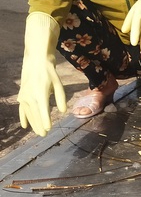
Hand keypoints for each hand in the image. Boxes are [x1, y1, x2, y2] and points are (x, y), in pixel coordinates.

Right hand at [17, 12, 65, 135]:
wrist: (35, 61)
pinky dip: (24, 117)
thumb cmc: (50, 72)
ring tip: (39, 132)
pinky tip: (25, 126)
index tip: (48, 129)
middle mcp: (30, 96)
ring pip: (29, 114)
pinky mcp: (21, 96)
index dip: (45, 120)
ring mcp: (24, 97)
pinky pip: (22, 110)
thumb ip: (61, 98)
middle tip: (44, 135)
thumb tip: (63, 111)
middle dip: (40, 125)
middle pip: (35, 115)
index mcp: (41, 93)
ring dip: (33, 123)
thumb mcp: (58, 84)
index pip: (43, 110)